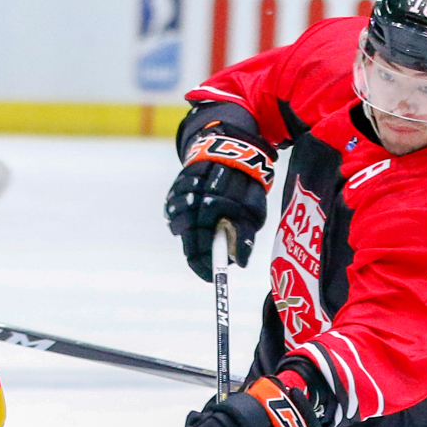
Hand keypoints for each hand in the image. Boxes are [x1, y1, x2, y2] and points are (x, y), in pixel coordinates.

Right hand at [165, 129, 273, 281]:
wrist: (231, 149)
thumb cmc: (247, 185)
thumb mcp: (254, 211)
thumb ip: (245, 237)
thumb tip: (239, 263)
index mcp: (216, 208)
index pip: (204, 245)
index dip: (205, 265)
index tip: (210, 278)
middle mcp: (195, 200)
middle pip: (188, 239)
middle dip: (197, 254)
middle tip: (206, 265)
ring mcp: (182, 193)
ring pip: (178, 225)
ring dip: (190, 236)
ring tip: (203, 238)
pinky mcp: (176, 187)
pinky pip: (173, 210)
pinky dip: (181, 220)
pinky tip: (192, 221)